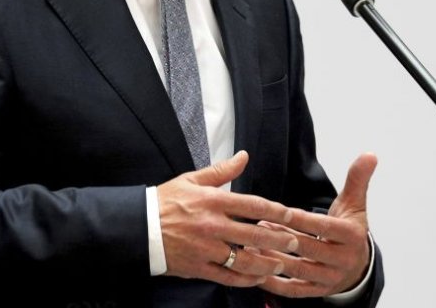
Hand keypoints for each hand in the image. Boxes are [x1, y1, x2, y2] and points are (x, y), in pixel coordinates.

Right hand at [157, 151, 300, 286]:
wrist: (139, 227)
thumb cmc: (165, 201)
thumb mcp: (192, 180)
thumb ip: (221, 170)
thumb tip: (243, 156)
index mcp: (212, 201)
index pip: (252, 205)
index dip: (275, 211)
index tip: (290, 214)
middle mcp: (212, 225)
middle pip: (254, 235)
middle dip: (279, 240)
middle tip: (296, 242)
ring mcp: (205, 249)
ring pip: (244, 260)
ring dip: (267, 263)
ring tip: (281, 263)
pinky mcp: (198, 268)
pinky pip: (227, 277)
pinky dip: (245, 279)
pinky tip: (257, 277)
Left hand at [259, 153, 376, 297]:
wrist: (358, 266)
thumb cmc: (349, 230)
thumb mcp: (354, 204)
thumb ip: (357, 179)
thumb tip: (370, 154)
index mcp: (351, 236)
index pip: (324, 227)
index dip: (302, 219)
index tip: (280, 211)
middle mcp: (343, 260)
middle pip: (309, 249)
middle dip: (283, 238)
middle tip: (259, 226)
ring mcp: (330, 278)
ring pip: (299, 270)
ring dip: (274, 259)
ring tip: (252, 247)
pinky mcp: (318, 292)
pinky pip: (295, 290)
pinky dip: (275, 283)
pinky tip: (256, 273)